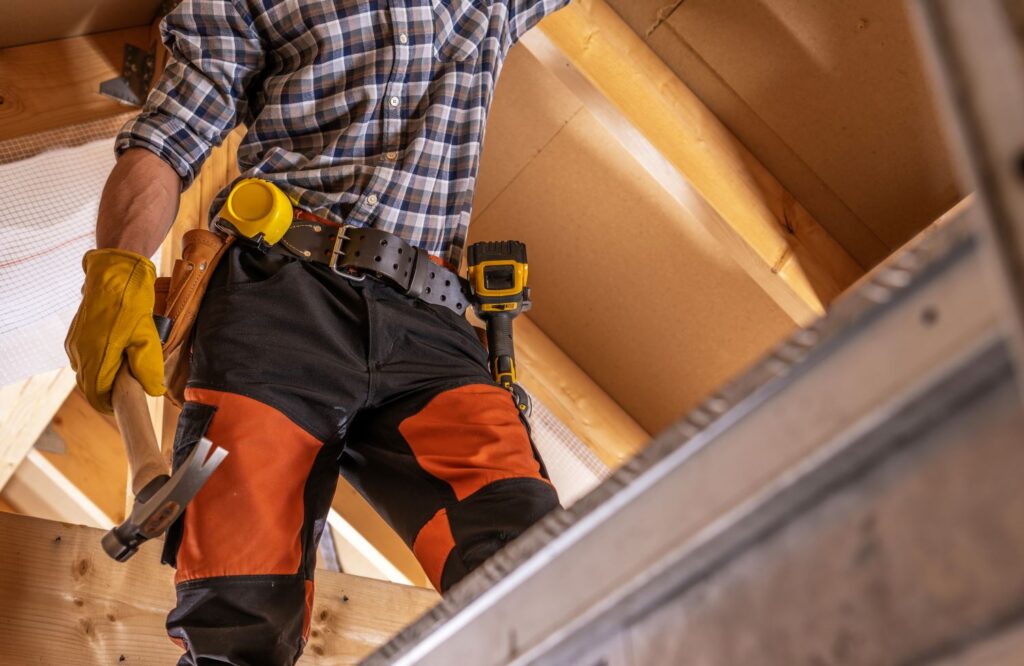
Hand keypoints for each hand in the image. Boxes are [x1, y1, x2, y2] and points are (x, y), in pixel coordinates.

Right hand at [65, 248, 165, 412]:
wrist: (114, 273)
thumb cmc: (131, 304)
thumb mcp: (147, 337)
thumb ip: (148, 368)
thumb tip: (153, 391)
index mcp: (94, 358)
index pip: (97, 397)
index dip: (112, 403)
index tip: (128, 401)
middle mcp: (77, 353)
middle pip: (91, 386)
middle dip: (110, 388)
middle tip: (132, 381)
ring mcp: (73, 343)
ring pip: (87, 372)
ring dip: (105, 374)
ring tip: (127, 362)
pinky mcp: (74, 335)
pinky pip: (84, 358)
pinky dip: (99, 361)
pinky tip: (117, 349)